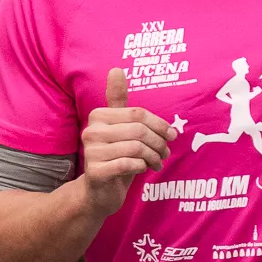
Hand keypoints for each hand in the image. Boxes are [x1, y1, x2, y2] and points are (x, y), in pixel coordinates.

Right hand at [79, 69, 169, 219]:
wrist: (98, 192)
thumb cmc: (115, 156)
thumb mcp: (120, 128)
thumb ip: (118, 101)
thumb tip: (116, 69)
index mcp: (98, 116)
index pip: (138, 114)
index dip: (160, 125)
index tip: (171, 136)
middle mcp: (90, 131)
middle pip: (139, 130)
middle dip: (159, 143)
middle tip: (166, 153)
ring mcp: (91, 152)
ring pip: (136, 148)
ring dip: (153, 157)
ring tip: (157, 163)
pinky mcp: (95, 172)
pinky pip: (129, 164)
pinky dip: (141, 167)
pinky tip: (141, 169)